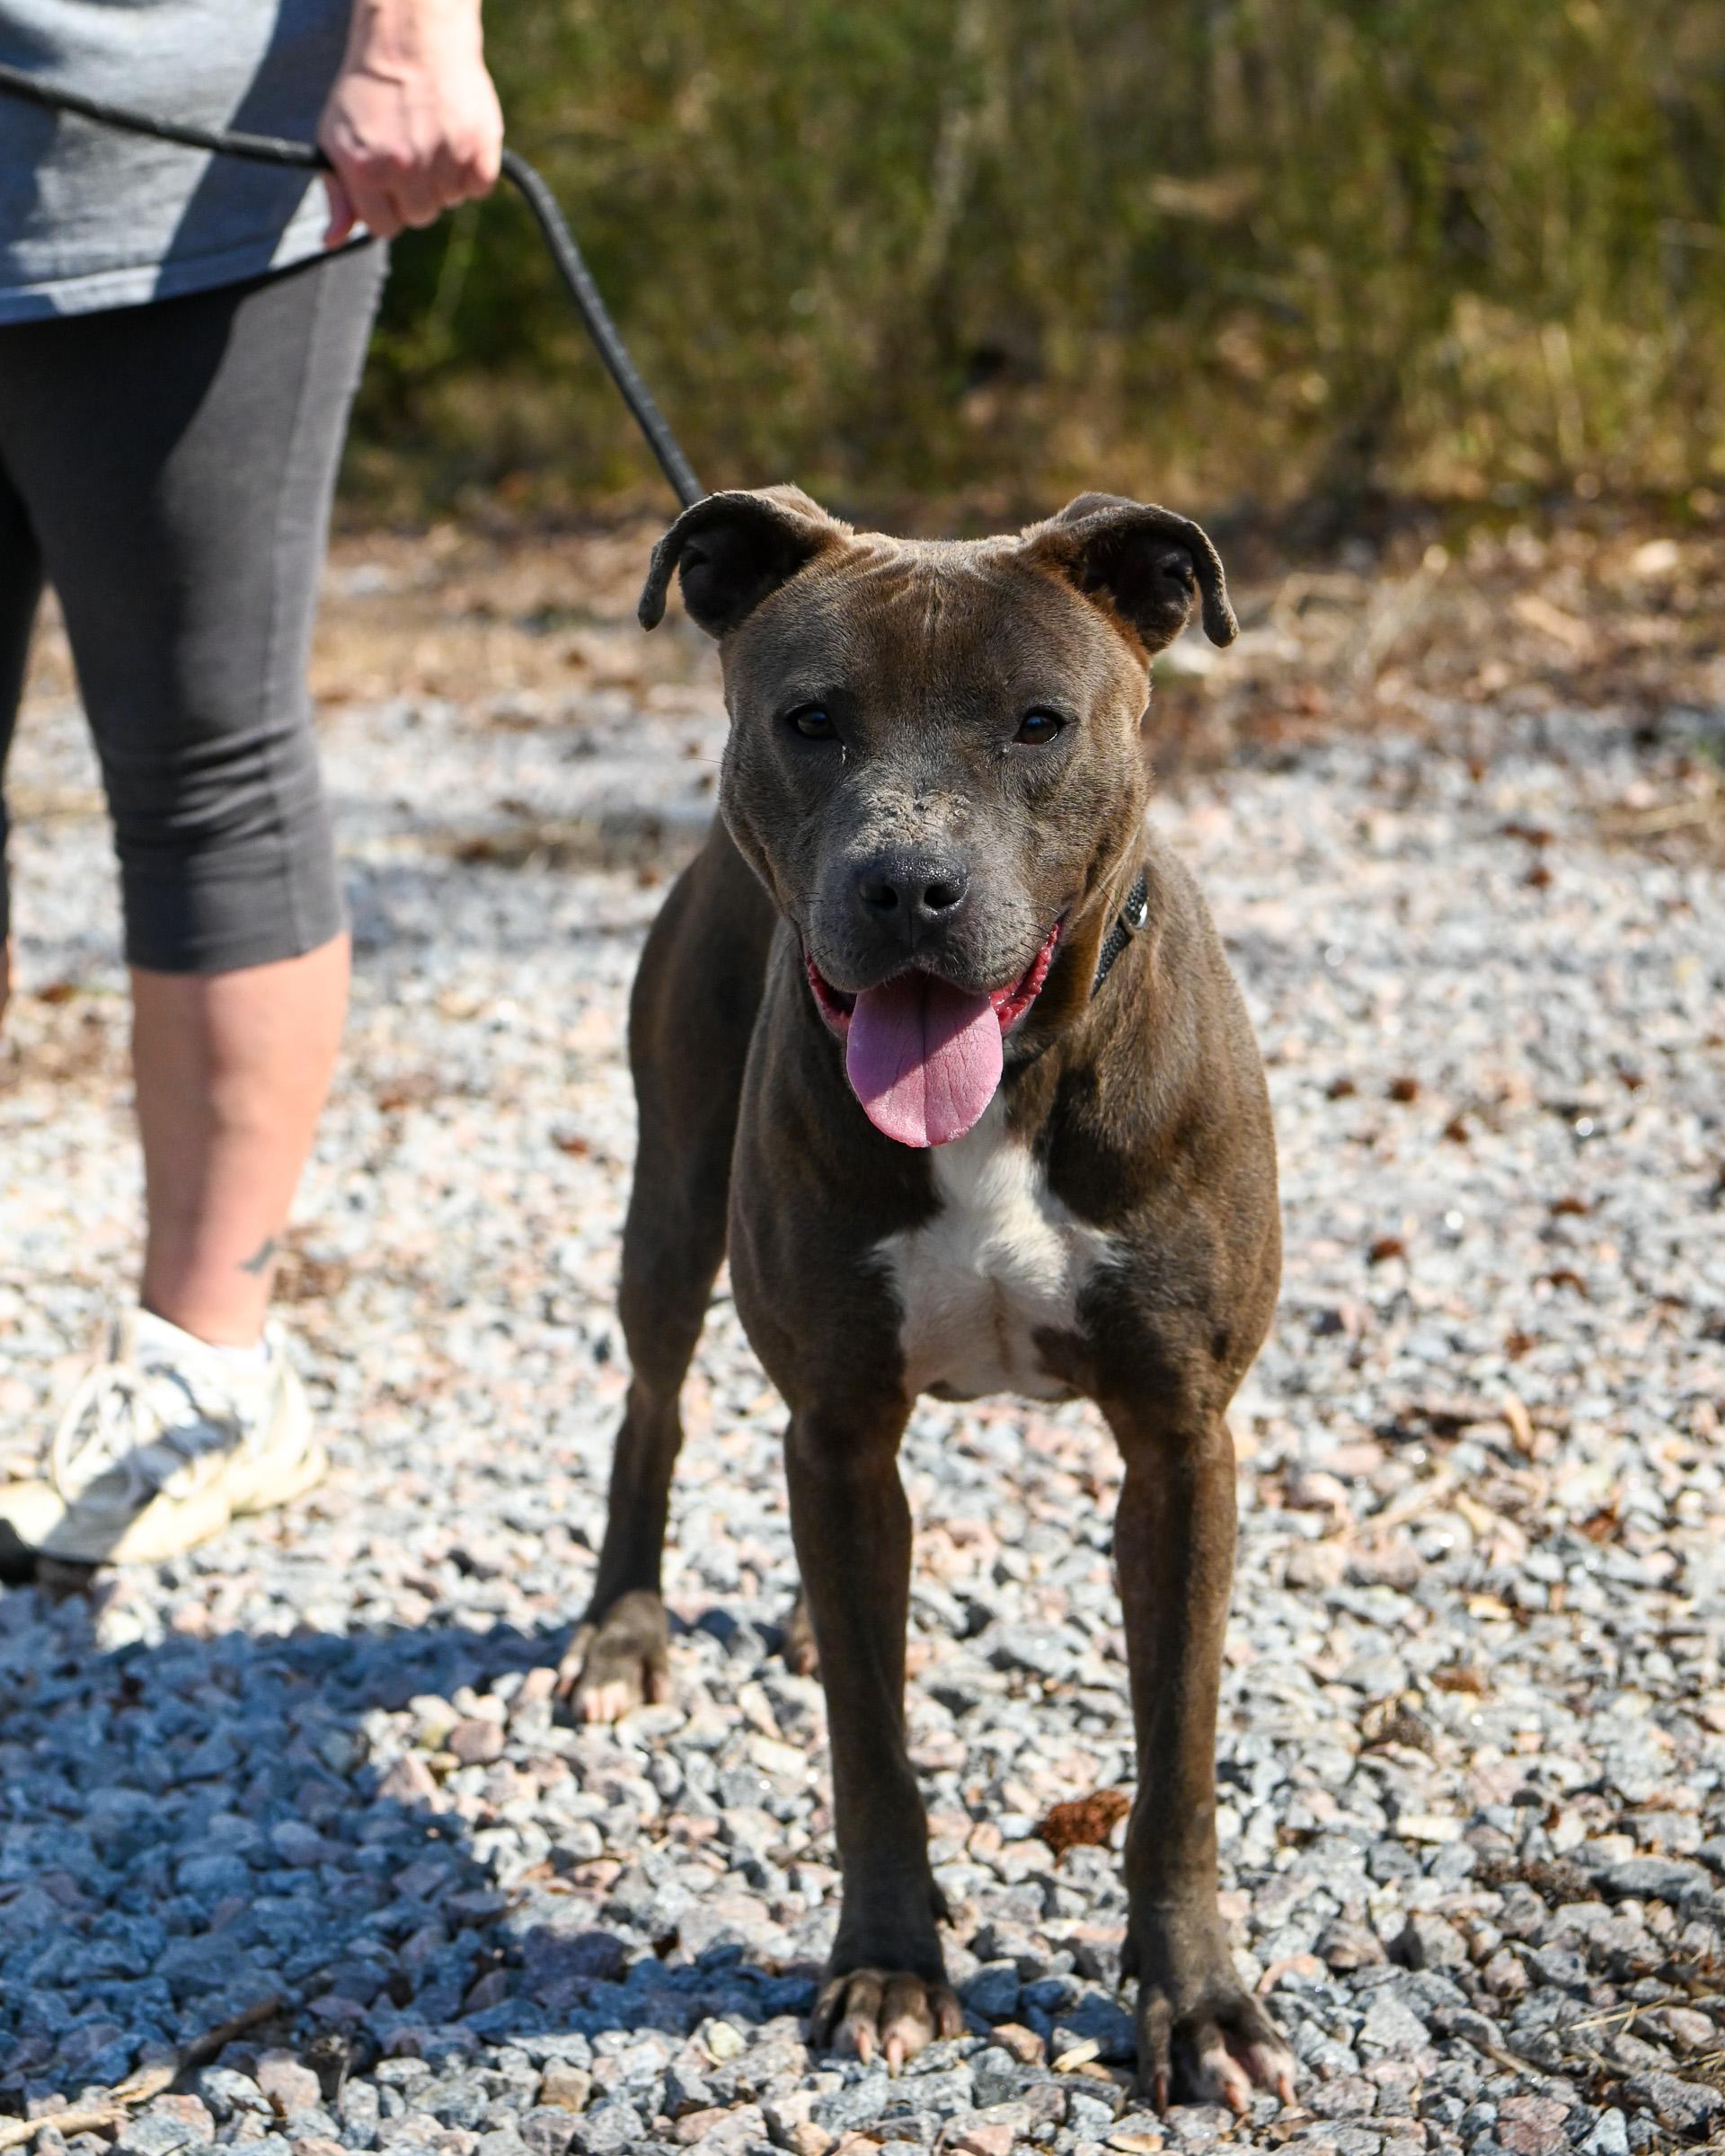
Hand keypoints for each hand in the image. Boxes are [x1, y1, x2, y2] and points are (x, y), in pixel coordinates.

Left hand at [317, 0, 501, 244]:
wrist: (411, 35)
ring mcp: (443, 161)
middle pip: (419, 218)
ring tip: (432, 137)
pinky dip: (471, 169)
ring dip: (443, 180)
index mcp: (366, 171)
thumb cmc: (368, 87)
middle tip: (411, 150)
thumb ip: (337, 192)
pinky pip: (478, 188)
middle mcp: (404, 169)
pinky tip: (455, 137)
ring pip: (449, 203)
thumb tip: (332, 242)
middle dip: (415, 193)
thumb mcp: (336, 135)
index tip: (389, 180)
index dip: (386, 206)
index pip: (383, 228)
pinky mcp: (479, 150)